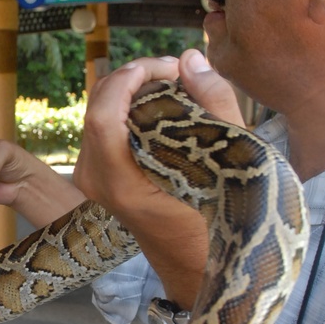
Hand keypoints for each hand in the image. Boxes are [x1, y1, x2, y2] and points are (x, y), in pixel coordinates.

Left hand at [74, 50, 242, 306]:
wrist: (193, 264)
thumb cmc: (218, 220)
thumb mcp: (231, 164)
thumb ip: (215, 107)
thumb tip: (191, 59)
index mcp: (120, 183)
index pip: (102, 114)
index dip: (132, 77)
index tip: (171, 67)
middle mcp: (96, 179)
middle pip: (99, 104)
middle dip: (138, 76)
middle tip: (180, 71)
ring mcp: (93, 177)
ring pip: (99, 110)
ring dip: (134, 89)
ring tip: (177, 84)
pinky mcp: (98, 173)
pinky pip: (104, 125)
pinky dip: (129, 106)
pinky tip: (164, 105)